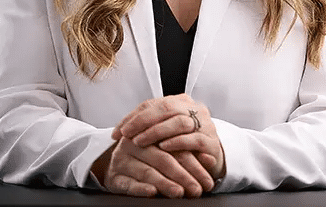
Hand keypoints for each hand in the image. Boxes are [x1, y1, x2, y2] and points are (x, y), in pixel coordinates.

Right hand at [96, 135, 215, 197]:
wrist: (119, 164)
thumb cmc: (149, 157)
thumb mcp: (170, 152)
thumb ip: (190, 154)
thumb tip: (211, 160)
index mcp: (151, 132)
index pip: (176, 148)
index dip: (194, 164)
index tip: (207, 180)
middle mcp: (136, 144)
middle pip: (163, 159)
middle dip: (183, 176)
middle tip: (197, 190)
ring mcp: (123, 160)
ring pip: (147, 171)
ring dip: (165, 183)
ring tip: (179, 192)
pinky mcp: (114, 177)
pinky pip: (127, 183)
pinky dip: (140, 188)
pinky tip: (152, 192)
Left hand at [113, 94, 225, 180]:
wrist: (213, 156)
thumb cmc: (185, 143)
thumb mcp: (167, 131)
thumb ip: (150, 126)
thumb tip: (120, 130)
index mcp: (181, 102)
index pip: (153, 104)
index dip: (133, 116)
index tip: (118, 132)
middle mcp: (194, 109)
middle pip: (166, 108)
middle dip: (143, 121)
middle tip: (127, 134)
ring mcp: (204, 124)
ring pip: (179, 121)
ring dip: (157, 131)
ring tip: (140, 142)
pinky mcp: (211, 141)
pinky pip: (193, 139)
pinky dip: (177, 142)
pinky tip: (164, 147)